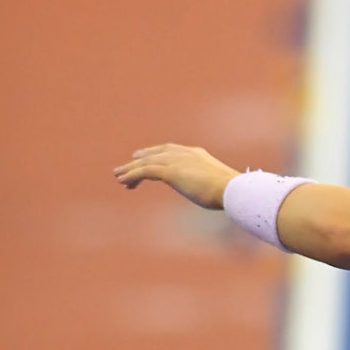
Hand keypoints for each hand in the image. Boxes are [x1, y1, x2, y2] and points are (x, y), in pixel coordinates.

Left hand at [113, 144, 237, 211]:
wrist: (231, 189)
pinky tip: (123, 181)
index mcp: (197, 154)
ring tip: (118, 176)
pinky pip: (145, 171)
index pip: (171, 150)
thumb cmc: (232, 192)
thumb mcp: (220, 187)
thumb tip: (219, 198)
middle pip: (156, 154)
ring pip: (147, 162)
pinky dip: (132, 175)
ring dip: (131, 169)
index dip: (157, 153)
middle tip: (127, 165)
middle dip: (140, 160)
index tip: (145, 157)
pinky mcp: (170, 171)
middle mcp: (184, 154)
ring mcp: (176, 161)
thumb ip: (212, 187)